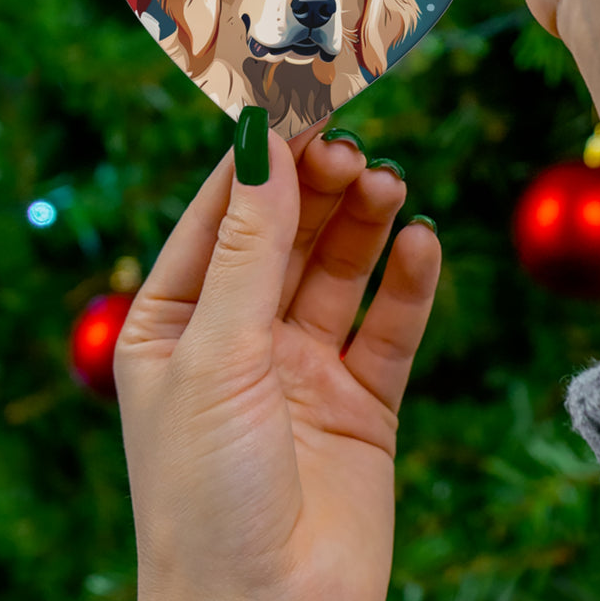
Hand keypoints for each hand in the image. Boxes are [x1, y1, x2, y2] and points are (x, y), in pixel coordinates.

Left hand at [115, 125, 439, 600]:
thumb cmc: (206, 495)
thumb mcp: (217, 354)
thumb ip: (249, 247)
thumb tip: (262, 142)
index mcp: (177, 324)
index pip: (221, 217)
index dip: (260, 161)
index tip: (299, 105)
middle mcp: (241, 338)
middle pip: (288, 235)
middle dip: (319, 188)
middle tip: (353, 150)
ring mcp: (304, 367)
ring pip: (341, 271)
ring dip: (366, 224)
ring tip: (389, 186)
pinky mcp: (363, 400)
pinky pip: (390, 326)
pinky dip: (409, 283)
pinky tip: (422, 243)